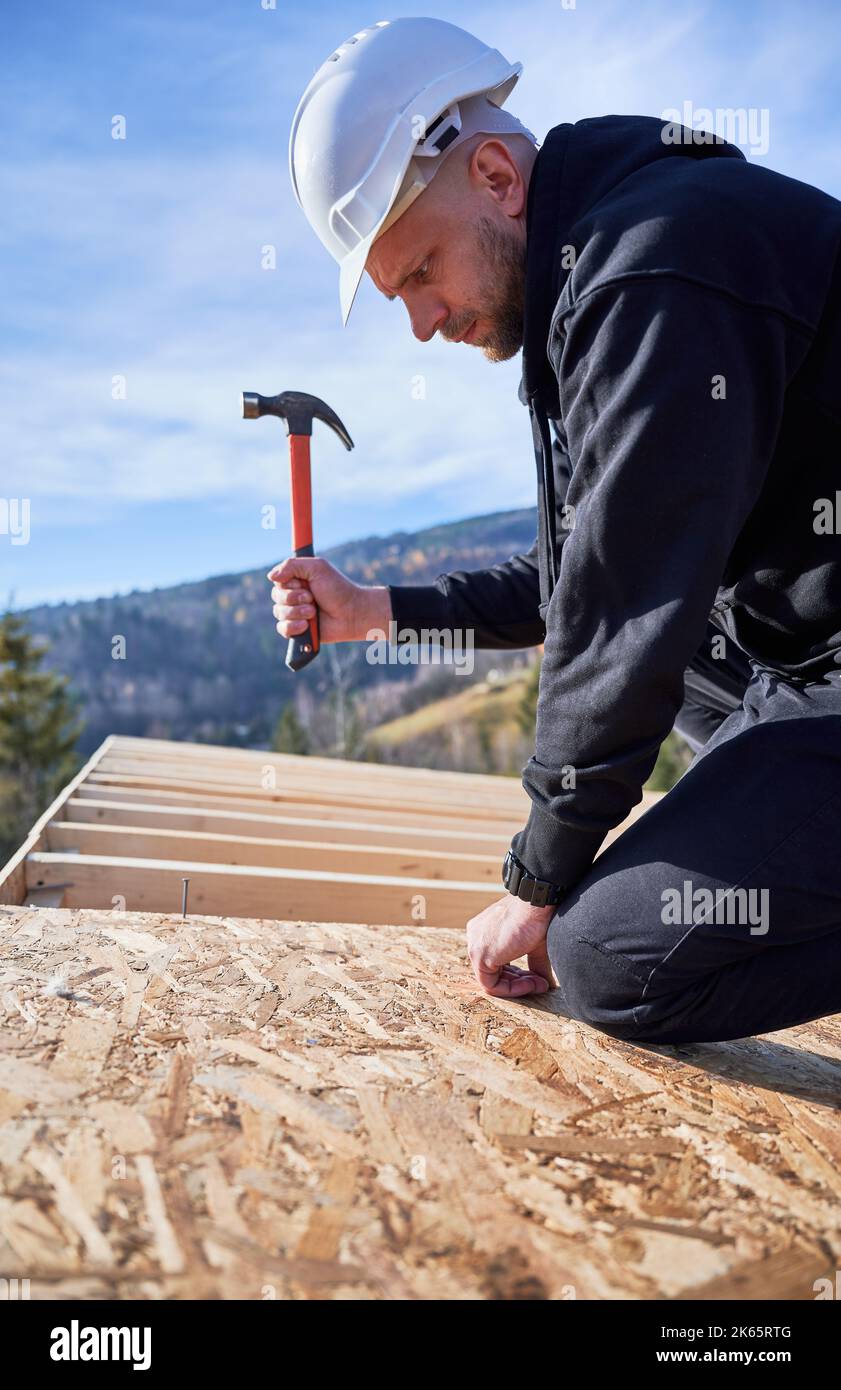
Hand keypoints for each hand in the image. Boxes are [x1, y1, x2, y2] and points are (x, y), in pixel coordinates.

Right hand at [267, 556, 390, 644]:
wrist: (351, 613)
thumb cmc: (338, 589)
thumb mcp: (317, 568)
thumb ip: (292, 565)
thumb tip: (271, 576)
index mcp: (296, 580)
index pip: (278, 581)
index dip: (289, 583)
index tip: (303, 583)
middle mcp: (292, 596)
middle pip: (276, 596)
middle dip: (294, 598)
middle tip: (312, 598)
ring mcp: (294, 613)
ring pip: (279, 612)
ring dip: (297, 612)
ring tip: (313, 612)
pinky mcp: (297, 630)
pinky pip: (282, 629)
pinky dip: (293, 627)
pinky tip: (306, 626)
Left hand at [466, 894, 555, 997]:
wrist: (537, 903)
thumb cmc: (536, 916)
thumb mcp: (534, 943)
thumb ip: (534, 963)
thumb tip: (545, 982)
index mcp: (484, 931)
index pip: (498, 963)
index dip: (519, 975)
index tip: (539, 978)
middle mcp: (475, 937)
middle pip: (494, 972)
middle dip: (519, 982)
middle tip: (541, 983)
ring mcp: (475, 947)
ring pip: (492, 980)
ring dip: (518, 987)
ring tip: (540, 984)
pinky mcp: (480, 956)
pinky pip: (492, 985)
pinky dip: (512, 989)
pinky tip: (532, 984)